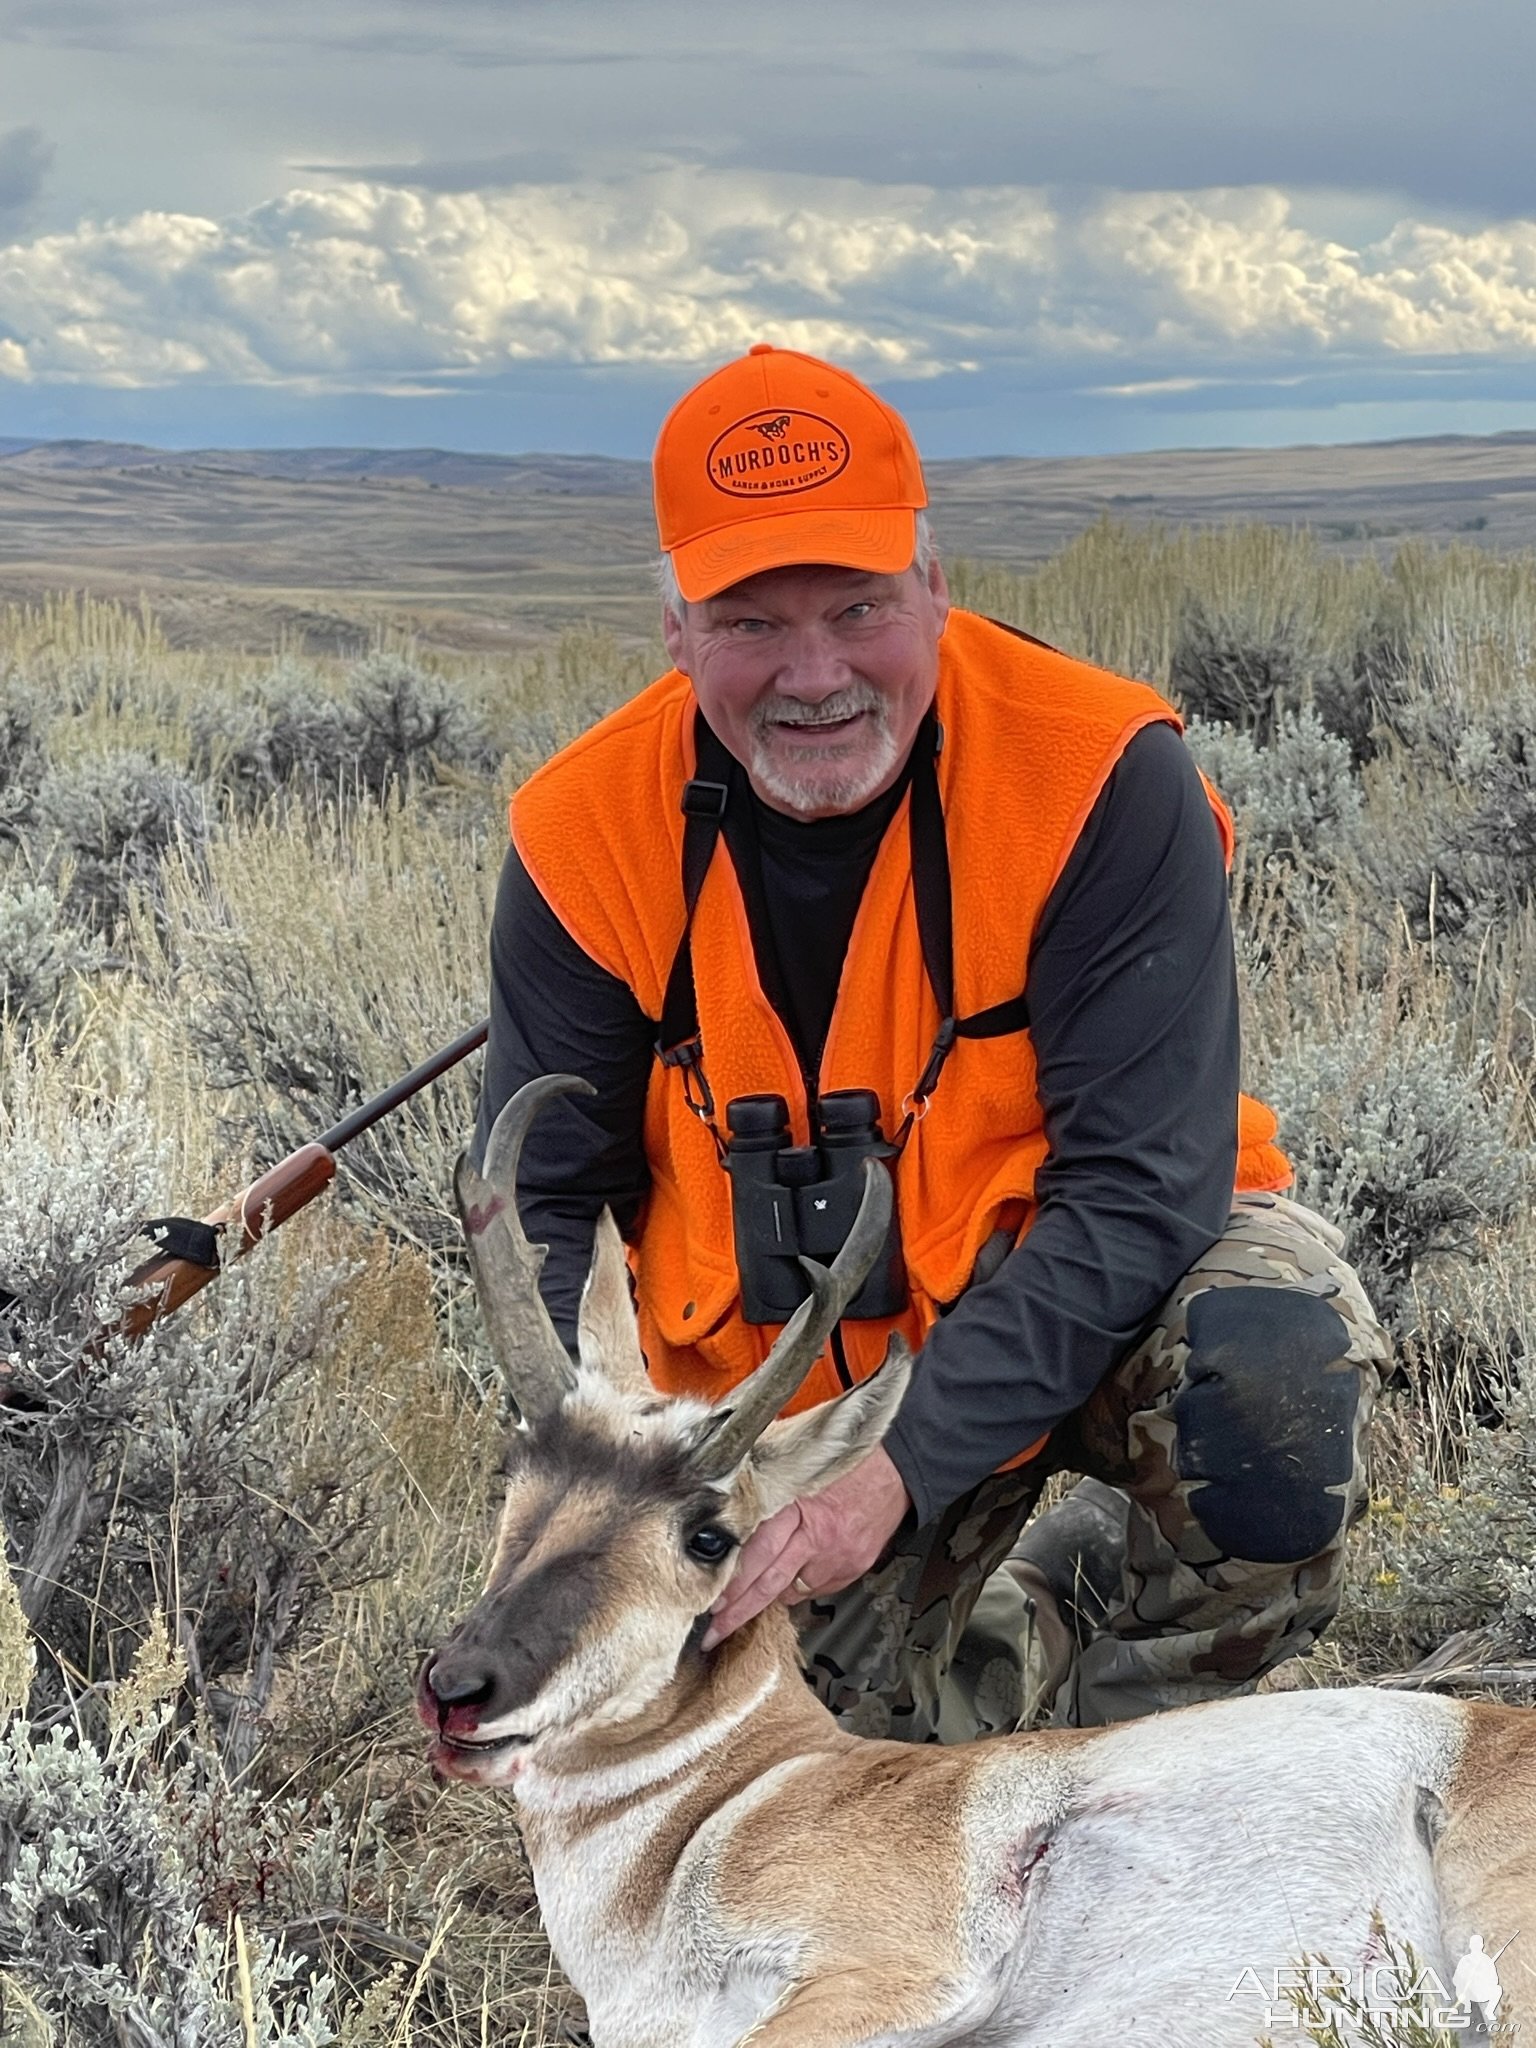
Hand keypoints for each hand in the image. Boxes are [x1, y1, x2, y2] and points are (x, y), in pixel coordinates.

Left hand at [702, 1444, 910, 1648]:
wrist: (897, 1466)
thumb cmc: (845, 1461)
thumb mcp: (797, 1467)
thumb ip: (765, 1489)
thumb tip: (727, 1504)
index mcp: (796, 1508)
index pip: (754, 1554)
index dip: (730, 1584)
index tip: (709, 1603)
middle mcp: (816, 1537)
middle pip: (767, 1584)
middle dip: (737, 1613)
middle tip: (713, 1633)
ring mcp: (836, 1557)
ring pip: (792, 1591)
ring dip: (769, 1599)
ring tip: (745, 1607)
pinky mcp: (852, 1568)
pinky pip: (817, 1587)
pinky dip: (801, 1586)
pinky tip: (793, 1578)